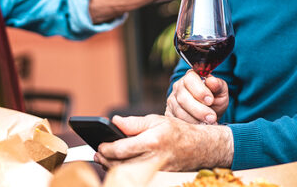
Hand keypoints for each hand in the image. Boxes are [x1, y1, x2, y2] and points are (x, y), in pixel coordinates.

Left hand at [94, 115, 233, 171]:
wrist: (199, 147)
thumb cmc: (177, 131)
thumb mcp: (156, 120)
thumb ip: (133, 123)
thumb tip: (114, 121)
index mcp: (152, 141)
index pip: (122, 149)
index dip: (107, 148)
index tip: (100, 145)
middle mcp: (154, 158)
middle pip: (122, 165)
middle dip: (106, 160)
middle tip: (97, 154)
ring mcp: (156, 170)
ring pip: (127, 173)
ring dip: (112, 167)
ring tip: (103, 159)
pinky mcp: (157, 177)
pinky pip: (137, 176)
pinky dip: (125, 171)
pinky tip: (118, 165)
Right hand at [165, 70, 228, 123]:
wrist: (210, 114)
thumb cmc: (215, 100)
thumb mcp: (221, 92)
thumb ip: (218, 85)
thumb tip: (212, 81)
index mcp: (191, 77)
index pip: (190, 80)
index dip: (200, 91)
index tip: (210, 100)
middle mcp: (178, 87)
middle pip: (183, 98)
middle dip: (199, 110)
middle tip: (212, 117)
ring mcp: (172, 101)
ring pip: (179, 112)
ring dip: (195, 120)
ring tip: (208, 123)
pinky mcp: (170, 114)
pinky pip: (176, 121)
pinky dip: (189, 126)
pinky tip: (199, 127)